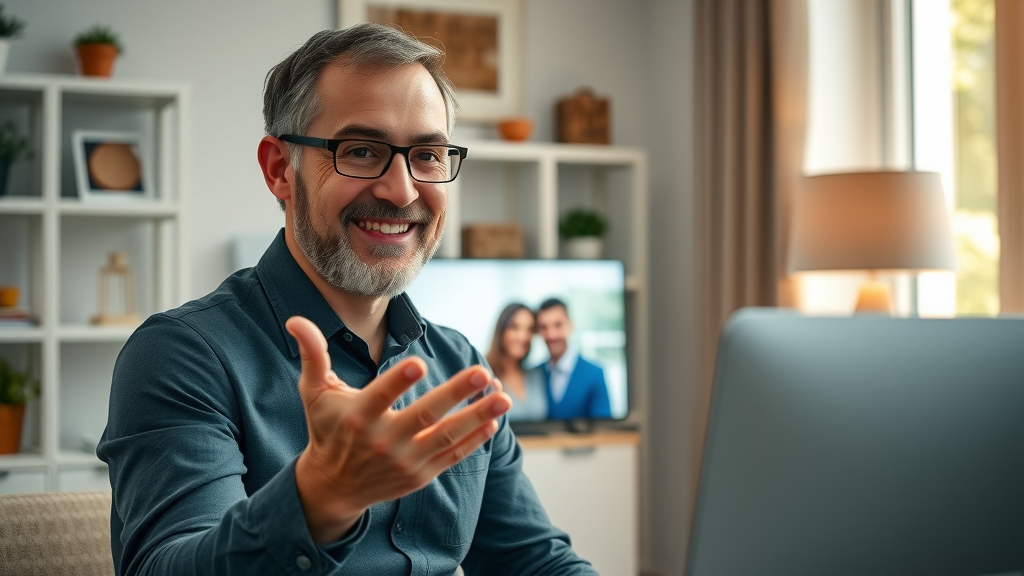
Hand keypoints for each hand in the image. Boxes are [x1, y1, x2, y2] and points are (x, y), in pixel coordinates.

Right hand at [285, 316, 510, 543]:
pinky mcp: (420, 475)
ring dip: (477, 417)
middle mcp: (382, 441)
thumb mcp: (315, 393)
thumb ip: (313, 355)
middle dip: (454, 394)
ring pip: (447, 437)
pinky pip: (452, 457)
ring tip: (504, 396)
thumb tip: (296, 320)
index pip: (379, 396)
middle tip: (481, 372)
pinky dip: (474, 441)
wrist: (332, 487)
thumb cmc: (327, 430)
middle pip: (424, 416)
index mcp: (357, 417)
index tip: (418, 363)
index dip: (397, 381)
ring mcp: (405, 461)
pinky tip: (493, 422)